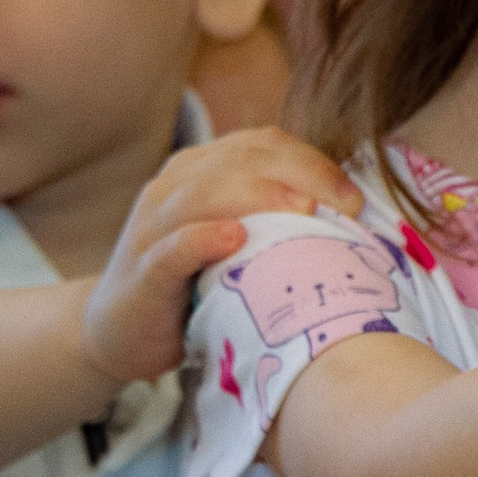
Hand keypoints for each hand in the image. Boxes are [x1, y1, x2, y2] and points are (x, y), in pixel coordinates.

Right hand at [81, 128, 363, 387]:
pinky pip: (169, 248)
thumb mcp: (243, 239)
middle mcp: (173, 187)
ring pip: (203, 194)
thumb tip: (356, 212)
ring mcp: (151, 228)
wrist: (121, 331)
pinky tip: (234, 238)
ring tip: (303, 211)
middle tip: (342, 206)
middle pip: (239, 160)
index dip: (313, 162)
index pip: (263, 144)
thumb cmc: (198, 281)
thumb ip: (280, 216)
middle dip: (299, 175)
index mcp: (202, 169)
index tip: (353, 198)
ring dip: (257, 197)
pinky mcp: (140, 273)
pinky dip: (202, 239)